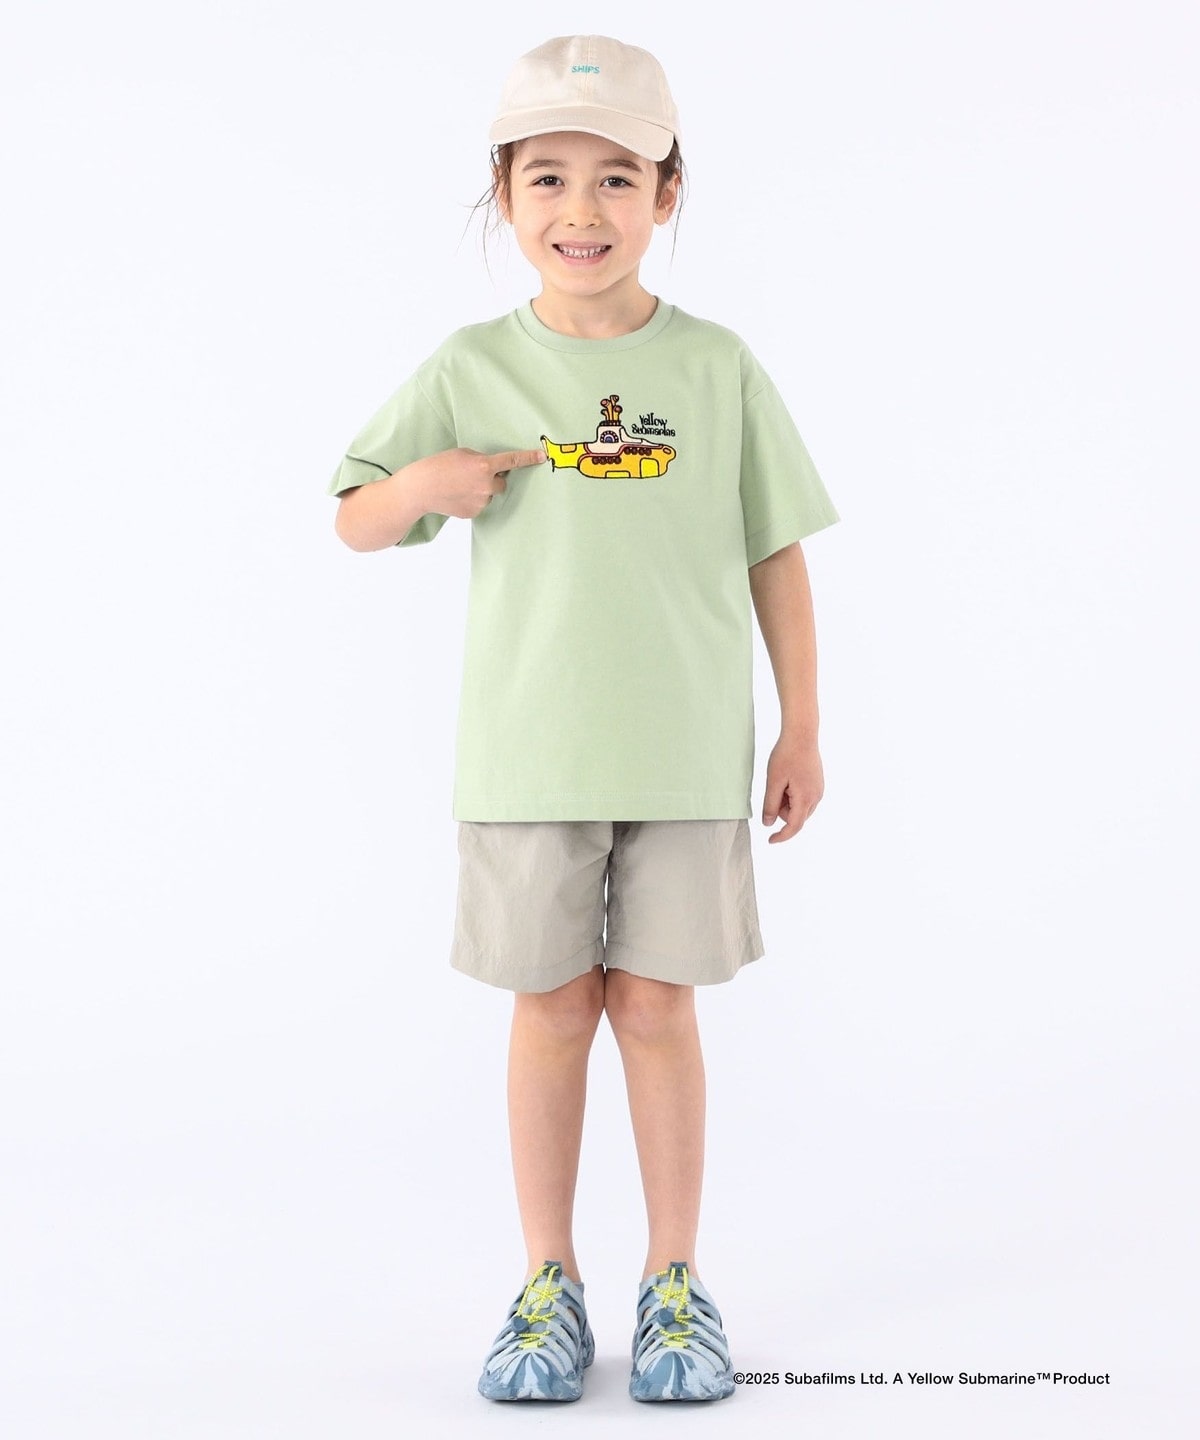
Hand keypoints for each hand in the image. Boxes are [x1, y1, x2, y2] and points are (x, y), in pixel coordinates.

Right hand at [413, 446, 545, 519]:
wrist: (421, 488)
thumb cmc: (439, 466)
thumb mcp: (463, 454)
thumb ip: (482, 459)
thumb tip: (494, 468)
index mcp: (484, 466)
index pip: (512, 461)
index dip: (529, 457)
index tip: (542, 456)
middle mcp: (486, 485)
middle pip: (502, 483)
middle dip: (493, 479)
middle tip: (474, 475)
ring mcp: (481, 501)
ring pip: (490, 495)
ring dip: (481, 490)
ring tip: (460, 486)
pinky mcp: (474, 513)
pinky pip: (481, 505)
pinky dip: (473, 500)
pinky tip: (458, 495)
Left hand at [761, 734, 823, 842]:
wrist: (802, 734)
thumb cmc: (786, 755)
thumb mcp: (773, 781)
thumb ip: (770, 805)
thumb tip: (768, 824)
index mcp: (805, 799)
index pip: (794, 826)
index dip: (781, 836)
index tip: (770, 840)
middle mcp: (816, 797)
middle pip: (796, 817)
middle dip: (782, 810)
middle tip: (774, 788)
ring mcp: (819, 790)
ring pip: (799, 808)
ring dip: (787, 802)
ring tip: (781, 780)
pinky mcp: (817, 784)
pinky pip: (804, 798)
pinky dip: (793, 795)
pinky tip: (788, 778)